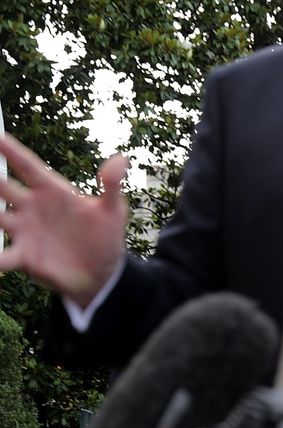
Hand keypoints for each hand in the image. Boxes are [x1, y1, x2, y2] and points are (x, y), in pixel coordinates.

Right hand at [0, 136, 128, 306]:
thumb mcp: (113, 211)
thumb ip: (112, 186)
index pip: (28, 166)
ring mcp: (24, 230)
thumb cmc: (105, 236)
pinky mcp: (23, 255)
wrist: (102, 272)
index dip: (13, 150)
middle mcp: (31, 208)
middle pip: (1, 186)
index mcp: (52, 191)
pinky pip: (3, 256)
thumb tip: (121, 159)